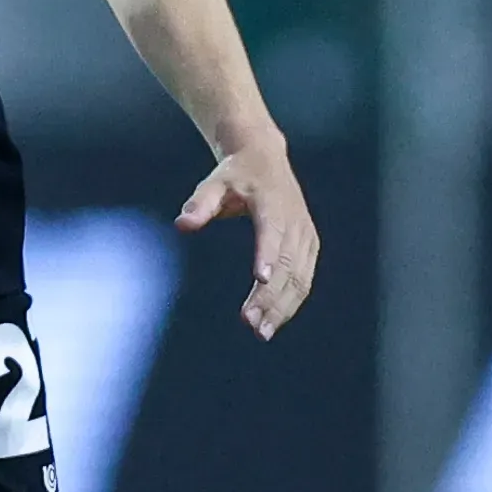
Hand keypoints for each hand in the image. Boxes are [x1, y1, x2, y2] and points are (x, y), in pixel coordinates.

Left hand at [177, 141, 317, 341]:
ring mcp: (305, 235)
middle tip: (250, 323)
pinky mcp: (309, 246)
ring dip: (282, 306)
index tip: (259, 279)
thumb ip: (200, 203)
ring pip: (299, 277)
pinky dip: (292, 302)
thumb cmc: (235, 174)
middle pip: (286, 263)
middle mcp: (295, 220)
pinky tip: (274, 321)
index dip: (267, 255)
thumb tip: (182, 224)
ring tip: (261, 332)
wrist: (266, 159)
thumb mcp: (214, 182)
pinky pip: (304, 278)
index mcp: (273, 202)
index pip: (272, 231)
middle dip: (270, 296)